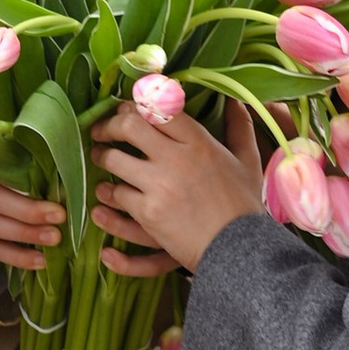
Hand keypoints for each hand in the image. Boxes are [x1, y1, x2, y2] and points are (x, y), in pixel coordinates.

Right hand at [0, 159, 67, 272]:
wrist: (6, 163)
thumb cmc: (26, 154)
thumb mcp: (32, 148)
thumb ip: (44, 155)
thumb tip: (72, 175)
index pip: (0, 185)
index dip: (28, 205)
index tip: (60, 213)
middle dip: (28, 224)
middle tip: (58, 234)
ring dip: (22, 242)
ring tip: (50, 248)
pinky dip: (16, 257)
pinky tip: (40, 261)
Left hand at [93, 102, 262, 275]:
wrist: (238, 248)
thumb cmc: (244, 205)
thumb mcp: (248, 162)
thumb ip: (240, 128)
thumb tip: (235, 101)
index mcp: (198, 141)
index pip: (157, 108)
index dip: (136, 106)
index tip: (126, 111)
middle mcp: (176, 158)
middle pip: (128, 126)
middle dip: (108, 126)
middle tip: (101, 132)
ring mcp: (159, 186)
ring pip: (114, 160)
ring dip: (102, 158)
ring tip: (101, 160)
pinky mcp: (148, 213)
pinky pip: (117, 195)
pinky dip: (110, 194)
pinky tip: (108, 194)